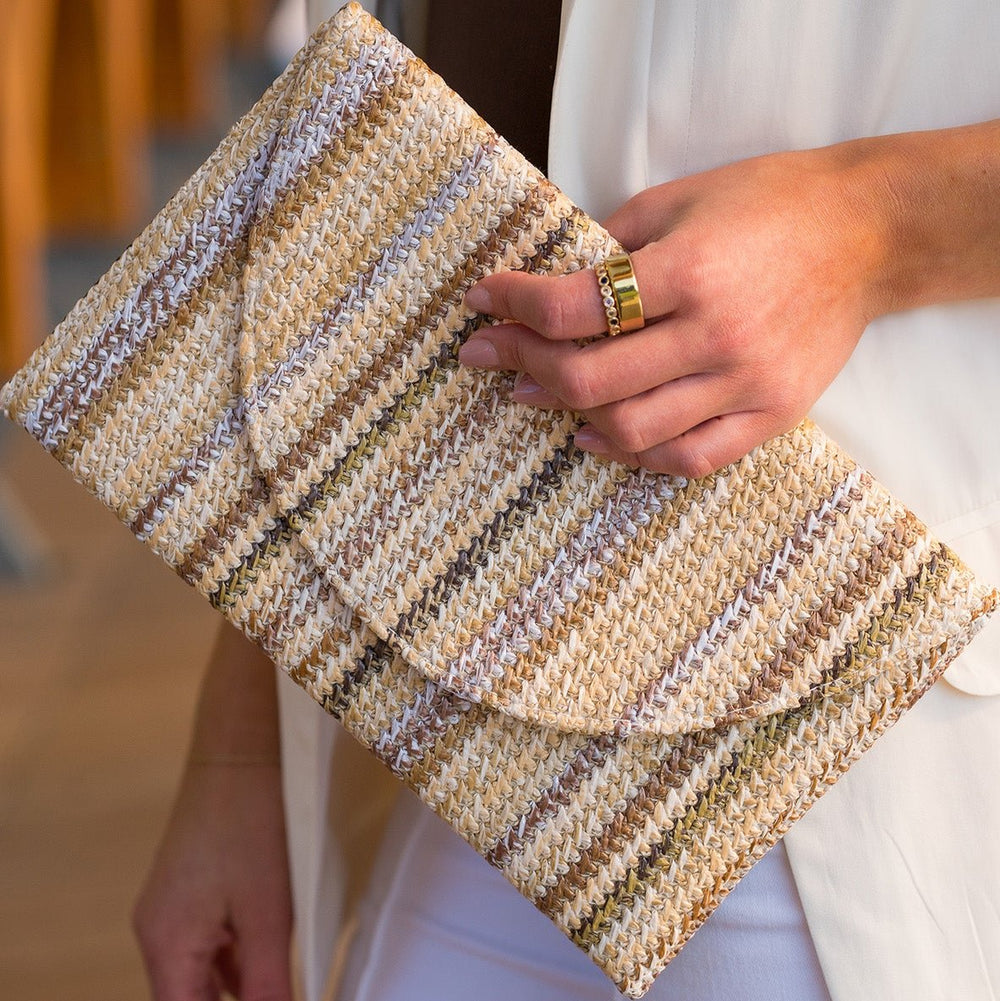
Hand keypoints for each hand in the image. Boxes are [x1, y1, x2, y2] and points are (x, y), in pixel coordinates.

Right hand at [133, 758, 291, 1000]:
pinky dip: (235, 955)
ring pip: (200, 970)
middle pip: (188, 997)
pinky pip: (207, 939)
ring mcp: (170, 906)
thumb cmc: (255, 825)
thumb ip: (265, 984)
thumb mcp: (269, 914)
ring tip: (276, 980)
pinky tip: (269, 955)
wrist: (241, 752)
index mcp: (165, 944)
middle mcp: (156, 930)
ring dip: (235, 985)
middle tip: (274, 989)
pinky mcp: (188, 886)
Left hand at [460, 145, 892, 476]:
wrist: (869, 233)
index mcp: (691, 270)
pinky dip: (635, 456)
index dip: (513, 305)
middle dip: (523, 362)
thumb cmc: (771, 203)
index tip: (483, 298)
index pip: (574, 306)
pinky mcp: (773, 415)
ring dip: (568, 414)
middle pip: (590, 378)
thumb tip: (550, 284)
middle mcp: (717, 335)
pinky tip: (597, 437)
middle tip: (487, 352)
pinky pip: (689, 458)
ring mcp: (748, 384)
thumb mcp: (682, 198)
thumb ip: (612, 243)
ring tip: (535, 391)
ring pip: (632, 429)